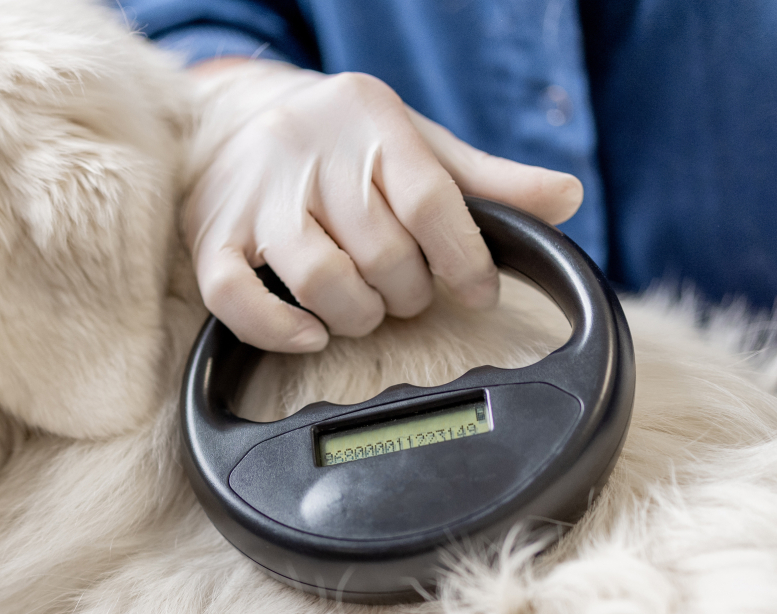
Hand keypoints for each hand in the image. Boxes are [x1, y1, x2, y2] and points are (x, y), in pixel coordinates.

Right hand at [185, 59, 584, 352]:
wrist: (234, 116)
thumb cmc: (341, 144)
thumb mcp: (418, 145)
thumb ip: (487, 180)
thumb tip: (566, 200)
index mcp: (368, 119)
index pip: (431, 202)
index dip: (464, 260)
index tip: (477, 291)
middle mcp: (307, 151)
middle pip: (381, 251)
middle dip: (409, 291)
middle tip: (409, 295)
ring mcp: (254, 196)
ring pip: (320, 279)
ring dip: (357, 315)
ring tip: (365, 309)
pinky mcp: (209, 236)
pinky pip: (237, 297)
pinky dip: (278, 329)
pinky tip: (311, 334)